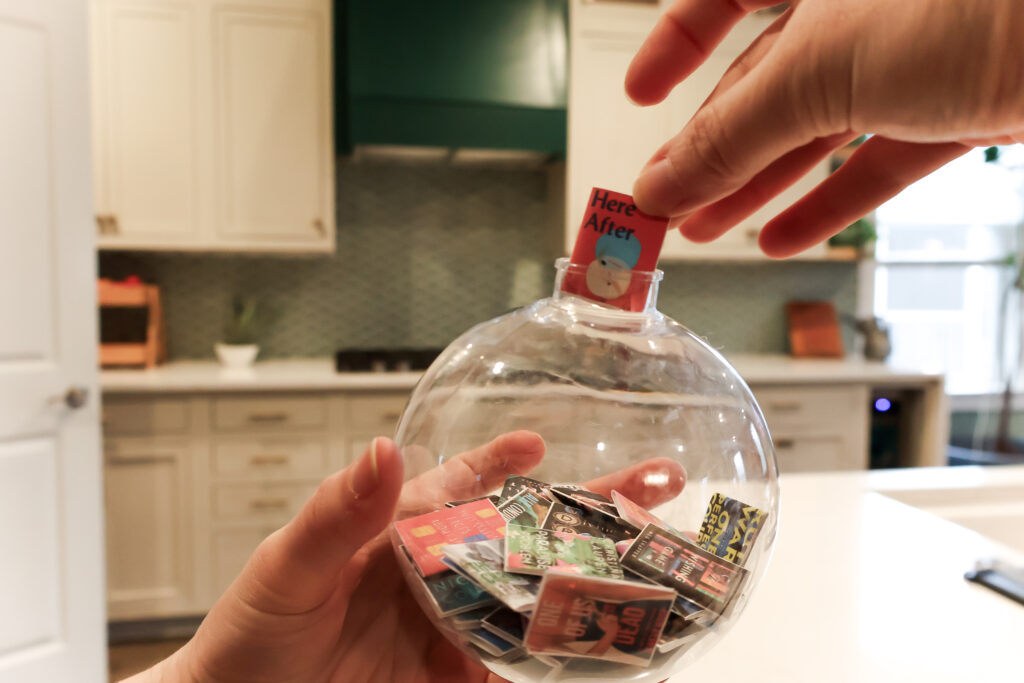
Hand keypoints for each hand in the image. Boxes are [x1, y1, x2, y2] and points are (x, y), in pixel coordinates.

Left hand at [126, 433, 684, 682]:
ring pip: (531, 601)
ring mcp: (450, 631)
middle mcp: (434, 577)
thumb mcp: (287, 570)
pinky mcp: (457, 679)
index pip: (457, 485)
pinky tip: (605, 647)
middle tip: (651, 492)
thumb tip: (384, 449)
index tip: (539, 442)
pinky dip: (559, 657)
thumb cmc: (250, 639)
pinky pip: (515, 665)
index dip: (501, 461)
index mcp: (396, 535)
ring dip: (590, 585)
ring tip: (654, 572)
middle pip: (519, 538)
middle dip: (584, 514)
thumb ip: (337, 515)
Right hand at [627, 0, 1023, 256]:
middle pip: (765, 77)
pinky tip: (787, 235)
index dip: (674, 43)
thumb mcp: (825, 65)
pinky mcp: (960, 100)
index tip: (641, 95)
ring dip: (758, 185)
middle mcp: (864, 1)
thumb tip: (662, 181)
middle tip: (666, 201)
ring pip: (817, 123)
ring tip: (707, 232)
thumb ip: (735, 130)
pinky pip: (880, 154)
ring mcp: (916, 49)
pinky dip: (833, 199)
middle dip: (712, 145)